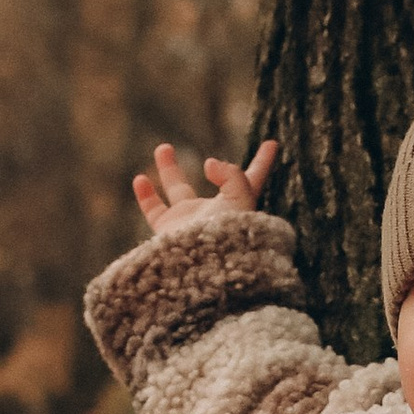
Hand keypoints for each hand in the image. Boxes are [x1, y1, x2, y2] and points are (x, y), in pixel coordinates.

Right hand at [131, 139, 277, 237]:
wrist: (205, 270)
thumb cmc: (230, 237)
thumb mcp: (241, 199)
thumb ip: (231, 174)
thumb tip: (208, 164)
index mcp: (240, 206)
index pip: (254, 178)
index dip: (263, 161)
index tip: (273, 143)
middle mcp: (215, 213)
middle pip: (215, 183)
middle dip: (214, 167)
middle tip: (211, 156)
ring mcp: (191, 222)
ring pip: (178, 190)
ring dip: (169, 169)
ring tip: (163, 147)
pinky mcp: (168, 231)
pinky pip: (154, 210)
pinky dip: (146, 196)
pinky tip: (140, 179)